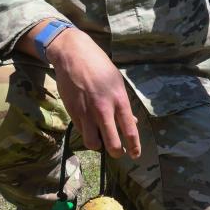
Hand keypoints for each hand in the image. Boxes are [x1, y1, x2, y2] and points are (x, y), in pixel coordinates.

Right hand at [46, 29, 140, 159]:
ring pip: (93, 143)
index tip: (136, 155)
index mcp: (119, 100)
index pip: (130, 130)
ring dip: (98, 145)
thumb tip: (132, 123)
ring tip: (101, 138)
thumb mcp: (117, 82)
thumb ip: (123, 105)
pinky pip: (82, 131)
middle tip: (118, 152)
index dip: (134, 147)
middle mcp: (104, 109)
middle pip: (112, 143)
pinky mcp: (73, 112)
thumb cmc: (99, 66)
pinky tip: (90, 125)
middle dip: (117, 153)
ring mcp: (87, 112)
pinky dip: (87, 132)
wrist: (74, 55)